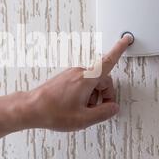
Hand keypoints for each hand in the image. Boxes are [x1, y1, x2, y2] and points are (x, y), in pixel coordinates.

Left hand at [0, 34, 132, 158]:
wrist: (31, 109)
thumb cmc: (53, 112)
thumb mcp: (84, 119)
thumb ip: (104, 112)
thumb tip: (113, 108)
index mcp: (87, 78)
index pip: (108, 61)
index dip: (120, 49)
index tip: (126, 39)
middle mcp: (79, 72)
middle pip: (103, 79)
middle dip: (105, 95)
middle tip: (98, 110)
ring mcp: (71, 74)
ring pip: (92, 83)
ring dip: (93, 96)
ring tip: (82, 111)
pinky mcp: (65, 78)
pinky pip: (82, 84)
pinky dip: (84, 94)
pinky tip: (75, 107)